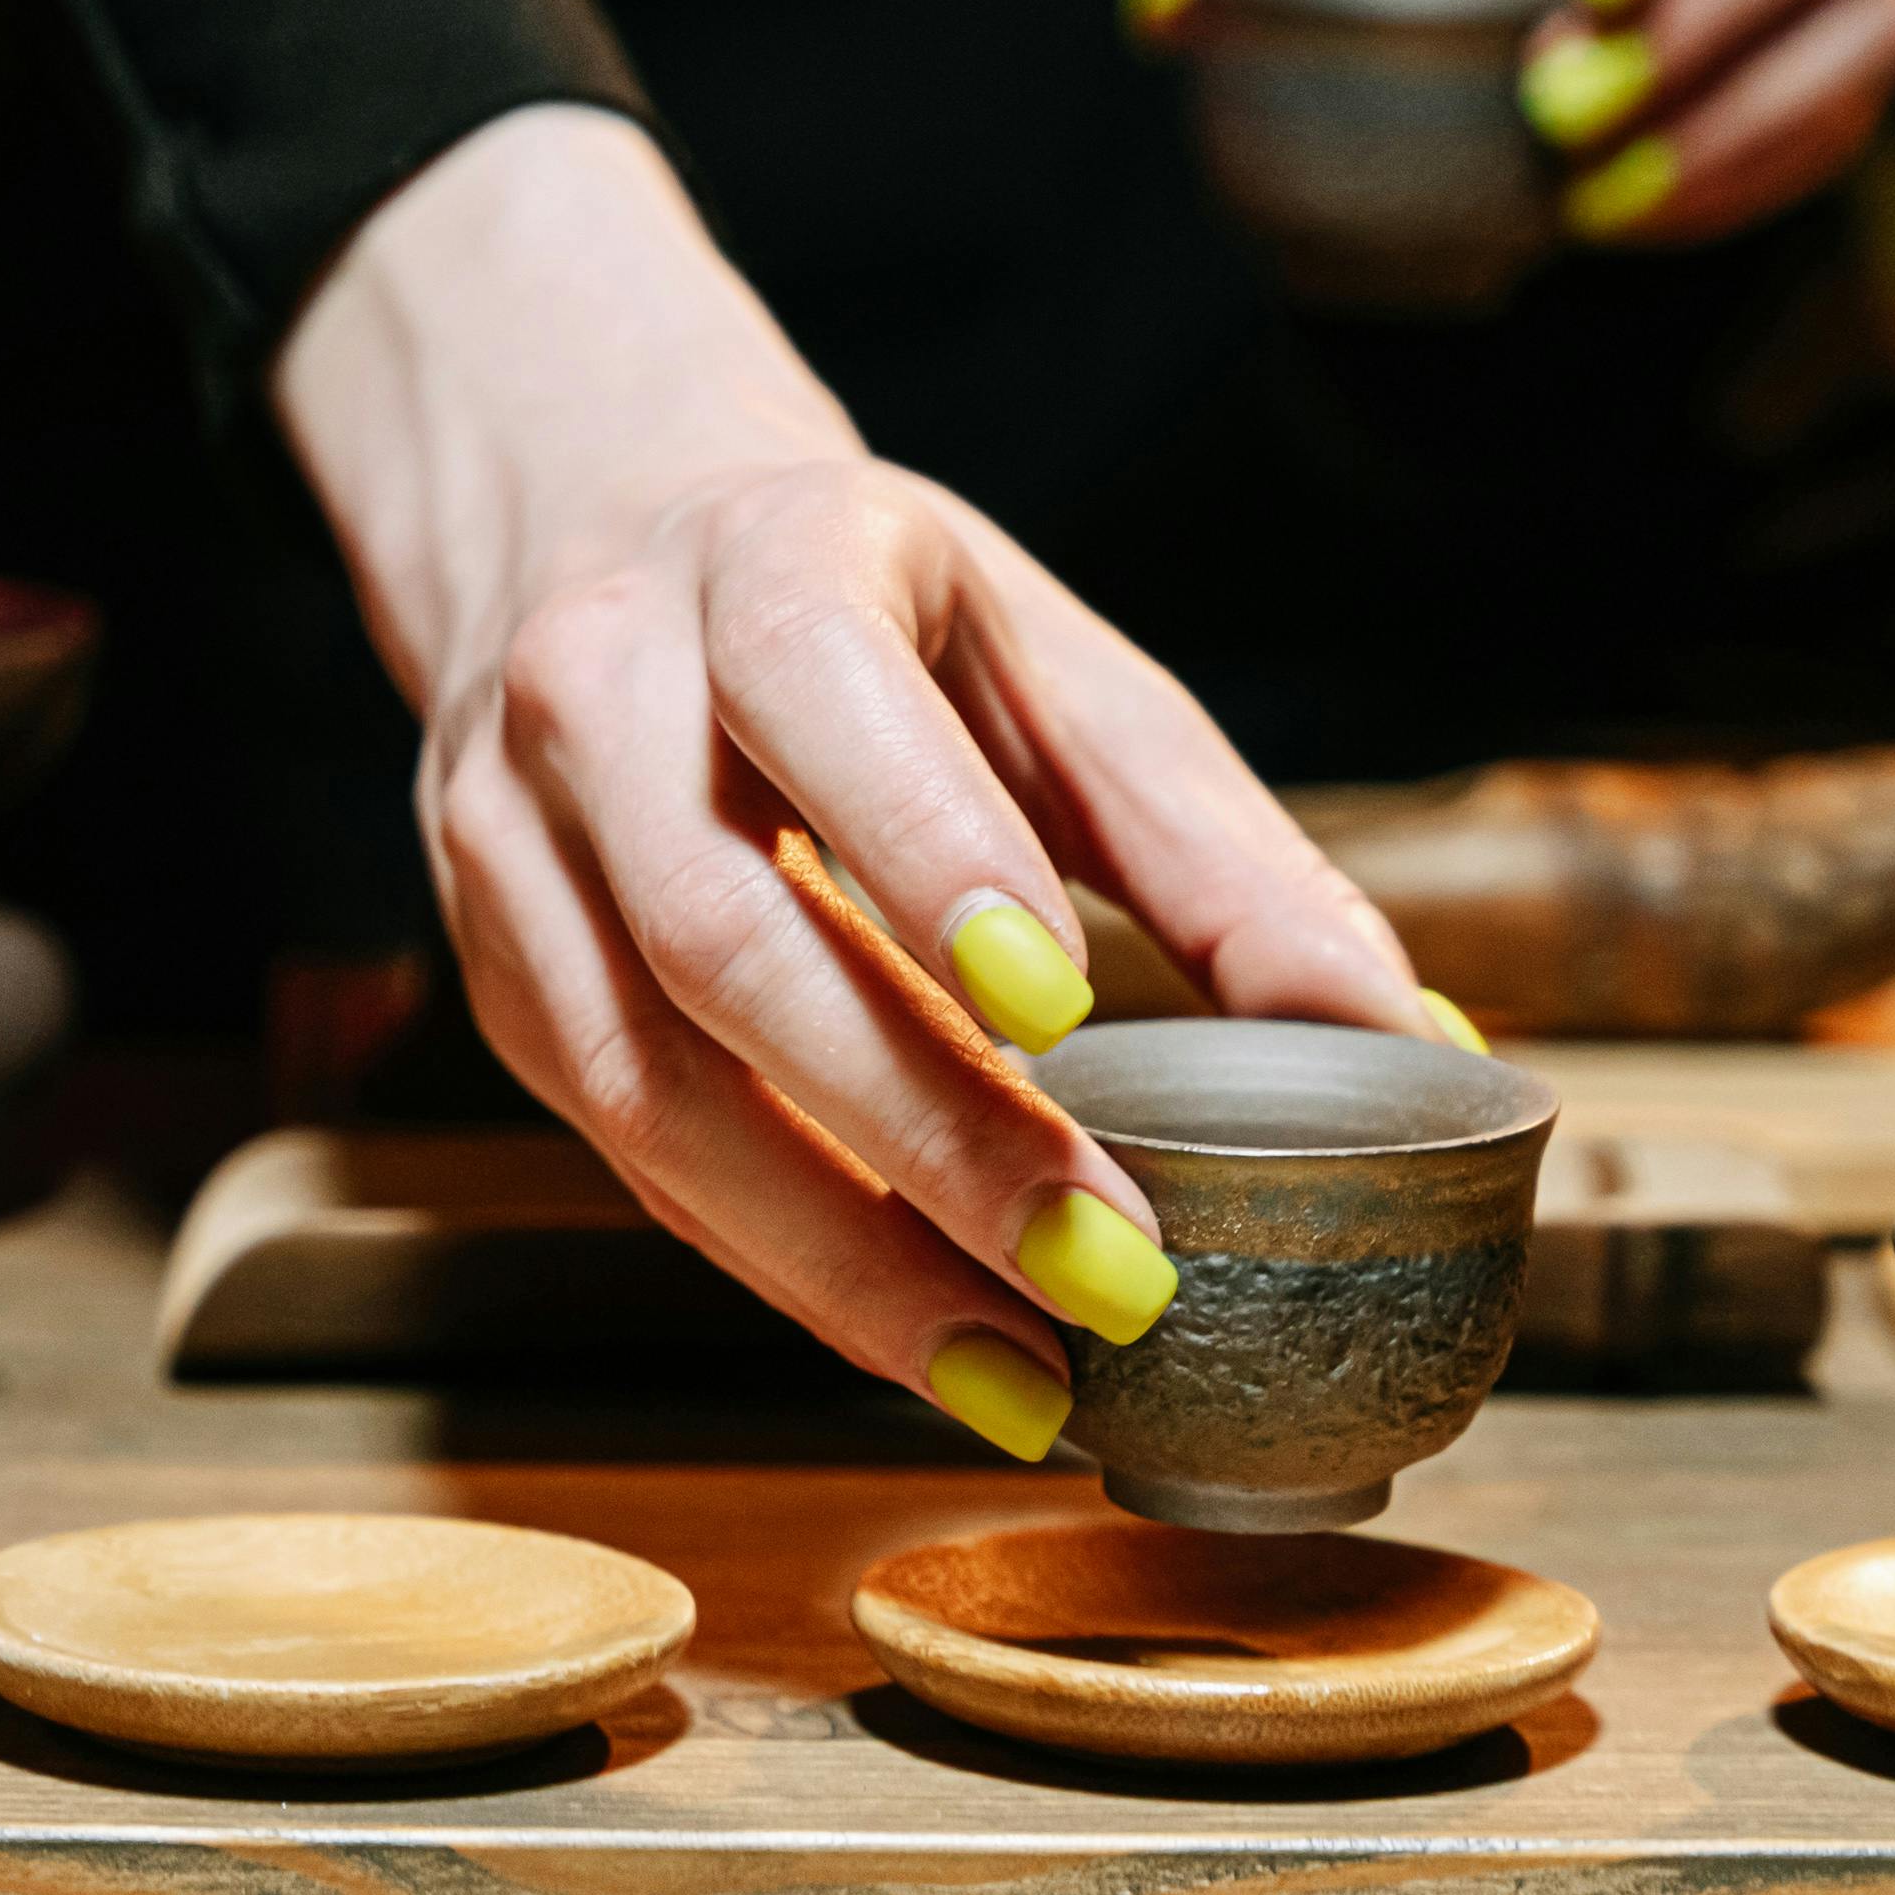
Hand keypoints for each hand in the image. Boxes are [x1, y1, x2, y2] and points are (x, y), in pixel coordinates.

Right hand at [274, 107, 1451, 1456]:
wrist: (587, 525)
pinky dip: (772, 1259)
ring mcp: (508, 844)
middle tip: (1105, 1266)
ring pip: (640, 1078)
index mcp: (757, 564)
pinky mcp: (493, 973)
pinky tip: (914, 1336)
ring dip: (836, 1252)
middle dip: (919, 1122)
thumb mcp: (1045, 656)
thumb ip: (1210, 845)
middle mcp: (592, 693)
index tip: (1059, 1011)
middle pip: (720, 932)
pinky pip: (619, 1146)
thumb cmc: (862, 606)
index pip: (816, 695)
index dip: (925, 853)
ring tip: (1023, 1370)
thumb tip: (1400, 1039)